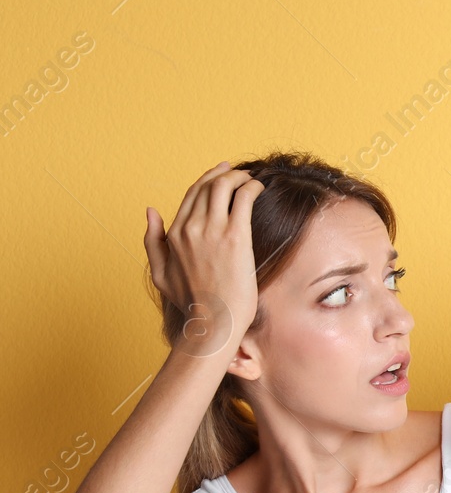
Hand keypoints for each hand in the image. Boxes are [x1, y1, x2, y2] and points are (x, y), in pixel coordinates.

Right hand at [144, 159, 265, 355]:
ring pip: (224, 187)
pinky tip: (259, 187)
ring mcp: (212, 230)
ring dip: (239, 178)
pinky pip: (243, 199)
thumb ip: (153, 241)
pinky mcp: (235, 236)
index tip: (220, 174)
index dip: (207, 180)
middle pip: (207, 187)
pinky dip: (251, 187)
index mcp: (174, 234)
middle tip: (237, 172)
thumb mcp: (160, 273)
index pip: (191, 195)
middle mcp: (190, 227)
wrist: (213, 320)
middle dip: (223, 174)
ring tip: (250, 179)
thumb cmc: (192, 303)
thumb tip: (150, 210)